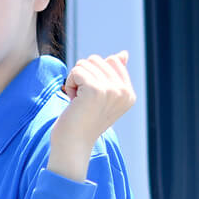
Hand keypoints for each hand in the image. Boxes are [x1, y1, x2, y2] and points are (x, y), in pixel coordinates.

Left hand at [49, 51, 134, 181]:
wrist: (73, 145)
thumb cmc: (83, 121)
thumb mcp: (102, 96)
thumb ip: (113, 75)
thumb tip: (122, 53)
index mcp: (129, 94)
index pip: (112, 61)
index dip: (94, 75)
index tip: (92, 97)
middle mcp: (124, 92)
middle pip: (97, 60)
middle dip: (83, 76)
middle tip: (83, 100)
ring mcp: (111, 90)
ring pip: (85, 64)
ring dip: (75, 81)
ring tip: (79, 102)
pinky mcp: (95, 90)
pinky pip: (76, 71)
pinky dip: (69, 84)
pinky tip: (73, 101)